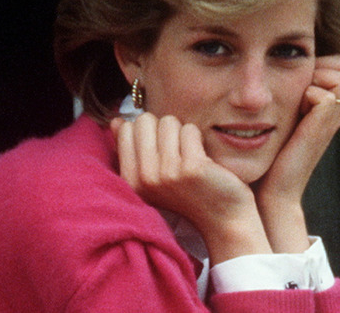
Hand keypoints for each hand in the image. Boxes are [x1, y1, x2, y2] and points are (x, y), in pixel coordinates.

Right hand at [111, 113, 270, 263]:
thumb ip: (131, 148)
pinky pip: (190, 130)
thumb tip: (116, 121)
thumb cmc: (188, 193)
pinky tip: (202, 158)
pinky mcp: (192, 167)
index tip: (158, 151)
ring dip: (181, 133)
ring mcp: (168, 173)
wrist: (223, 219)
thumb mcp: (151, 176)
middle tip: (175, 151)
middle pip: (145, 120)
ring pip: (169, 121)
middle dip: (162, 128)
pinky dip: (198, 138)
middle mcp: (144, 177)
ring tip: (188, 155)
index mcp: (130, 180)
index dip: (146, 132)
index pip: (126, 128)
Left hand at [254, 55, 339, 251]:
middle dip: (322, 67)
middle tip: (298, 91)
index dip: (324, 62)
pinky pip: (326, 94)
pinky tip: (295, 110)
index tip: (298, 81)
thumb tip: (278, 64)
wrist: (271, 188)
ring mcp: (333, 117)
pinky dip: (308, 94)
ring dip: (315, 78)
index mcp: (327, 105)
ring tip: (297, 100)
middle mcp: (335, 110)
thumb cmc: (269, 153)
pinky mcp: (324, 126)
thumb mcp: (281, 114)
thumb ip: (286, 92)